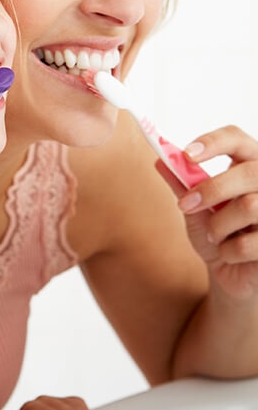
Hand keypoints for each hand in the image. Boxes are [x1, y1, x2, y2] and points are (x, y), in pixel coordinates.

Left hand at [159, 125, 257, 297]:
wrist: (231, 271)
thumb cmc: (217, 233)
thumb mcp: (195, 208)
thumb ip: (182, 185)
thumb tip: (160, 159)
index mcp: (249, 164)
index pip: (237, 138)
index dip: (214, 142)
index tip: (186, 155)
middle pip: (249, 172)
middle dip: (211, 190)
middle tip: (185, 205)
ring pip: (248, 207)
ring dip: (218, 226)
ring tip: (214, 235)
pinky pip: (249, 243)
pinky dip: (228, 251)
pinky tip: (229, 253)